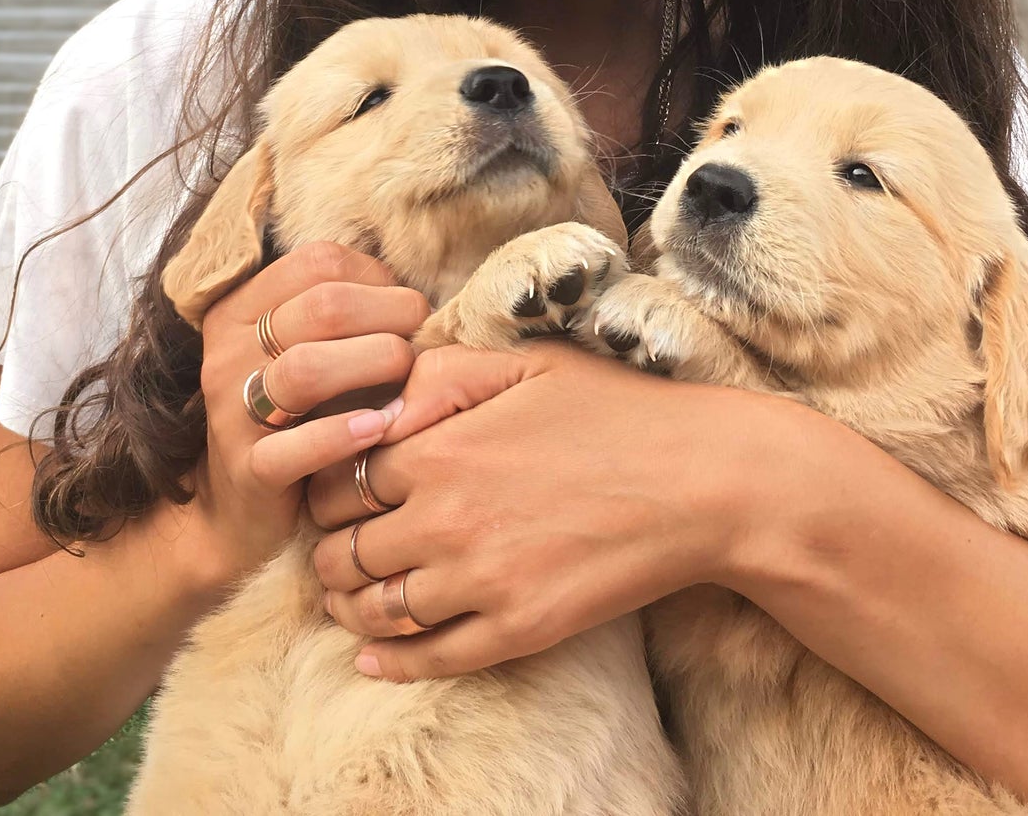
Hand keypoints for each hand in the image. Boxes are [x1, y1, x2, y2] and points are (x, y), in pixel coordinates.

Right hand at [190, 242, 426, 578]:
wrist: (238, 510)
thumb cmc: (296, 417)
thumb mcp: (303, 351)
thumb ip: (342, 314)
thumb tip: (414, 293)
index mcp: (239, 310)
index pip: (317, 262)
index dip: (376, 277)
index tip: (402, 309)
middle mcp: (228, 353)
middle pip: (323, 307)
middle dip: (390, 317)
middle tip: (418, 344)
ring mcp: (233, 413)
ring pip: (307, 369)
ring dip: (374, 365)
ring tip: (406, 378)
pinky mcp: (249, 472)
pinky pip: (295, 449)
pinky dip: (343, 435)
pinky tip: (379, 428)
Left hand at [304, 340, 738, 681]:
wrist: (702, 482)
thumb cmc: (616, 412)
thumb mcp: (524, 365)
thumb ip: (439, 375)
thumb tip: (373, 402)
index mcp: (439, 450)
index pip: (334, 481)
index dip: (325, 485)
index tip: (336, 490)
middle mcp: (446, 520)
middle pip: (340, 552)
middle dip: (330, 548)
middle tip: (338, 545)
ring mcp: (481, 581)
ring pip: (374, 610)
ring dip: (348, 606)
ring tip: (350, 598)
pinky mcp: (519, 629)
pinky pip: (429, 658)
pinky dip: (389, 661)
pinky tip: (374, 656)